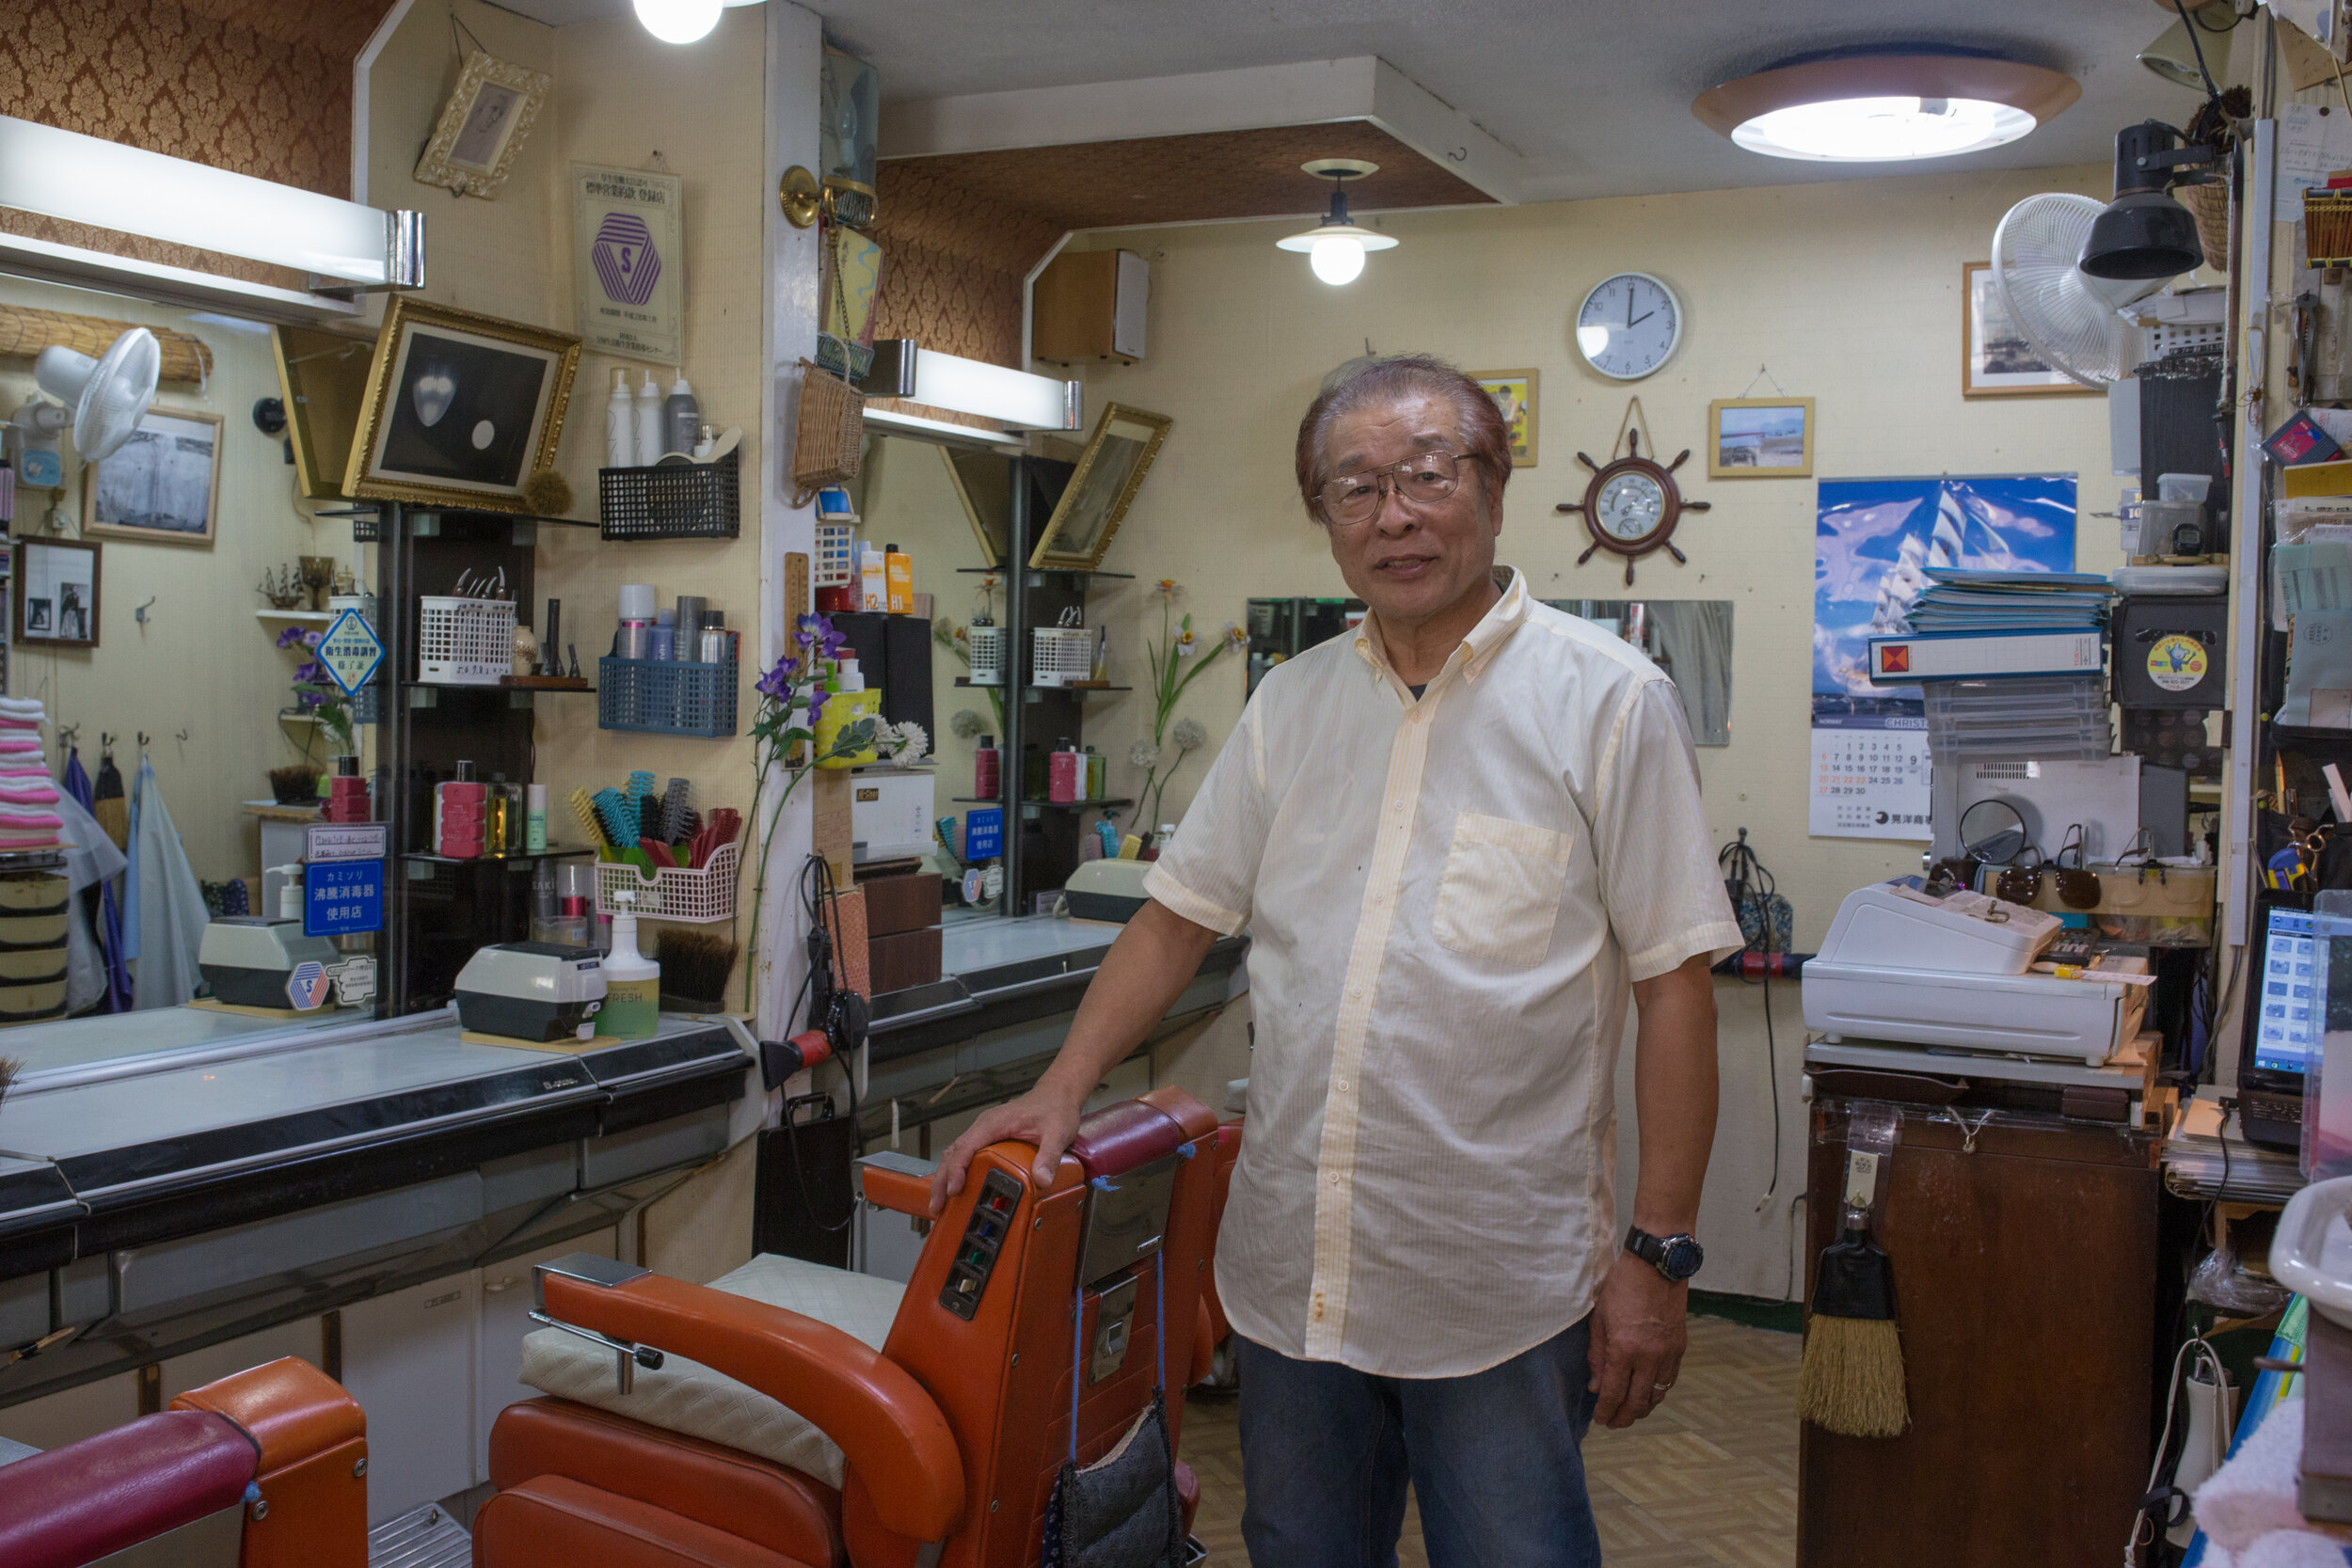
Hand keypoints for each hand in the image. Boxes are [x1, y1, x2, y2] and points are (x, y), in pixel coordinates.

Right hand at [927, 1084, 1084, 1215]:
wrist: (1057, 1094)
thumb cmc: (1054, 1108)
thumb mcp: (1057, 1132)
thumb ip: (1049, 1156)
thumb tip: (1042, 1180)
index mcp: (994, 1124)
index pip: (966, 1147)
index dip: (956, 1170)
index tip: (954, 1190)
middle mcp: (984, 1127)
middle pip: (953, 1153)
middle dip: (941, 1180)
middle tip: (937, 1206)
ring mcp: (984, 1132)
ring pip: (955, 1154)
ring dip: (945, 1178)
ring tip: (941, 1204)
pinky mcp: (988, 1139)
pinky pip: (965, 1155)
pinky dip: (956, 1172)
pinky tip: (956, 1189)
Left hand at [1587, 1252, 1687, 1429]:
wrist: (1656, 1266)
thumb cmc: (1622, 1287)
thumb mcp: (1600, 1319)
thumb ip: (1597, 1356)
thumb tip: (1596, 1386)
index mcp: (1624, 1349)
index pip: (1614, 1393)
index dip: (1606, 1411)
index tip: (1600, 1420)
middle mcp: (1648, 1357)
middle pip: (1638, 1402)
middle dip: (1624, 1417)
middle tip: (1614, 1423)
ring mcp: (1667, 1354)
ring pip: (1657, 1395)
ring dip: (1643, 1408)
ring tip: (1630, 1412)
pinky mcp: (1679, 1347)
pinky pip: (1669, 1380)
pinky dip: (1658, 1391)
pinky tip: (1649, 1393)